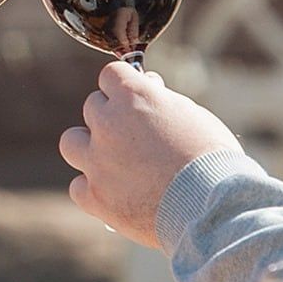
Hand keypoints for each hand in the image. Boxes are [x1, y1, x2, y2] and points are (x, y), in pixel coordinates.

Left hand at [59, 61, 241, 246]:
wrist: (210, 206)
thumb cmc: (211, 158)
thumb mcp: (192, 115)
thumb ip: (162, 100)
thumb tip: (149, 87)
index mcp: (133, 96)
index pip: (110, 75)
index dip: (124, 86)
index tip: (136, 99)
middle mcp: (108, 124)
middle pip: (92, 107)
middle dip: (112, 116)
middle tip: (135, 135)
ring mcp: (97, 161)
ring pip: (71, 142)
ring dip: (88, 147)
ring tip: (112, 160)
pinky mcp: (94, 197)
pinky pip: (78, 186)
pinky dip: (93, 189)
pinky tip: (113, 193)